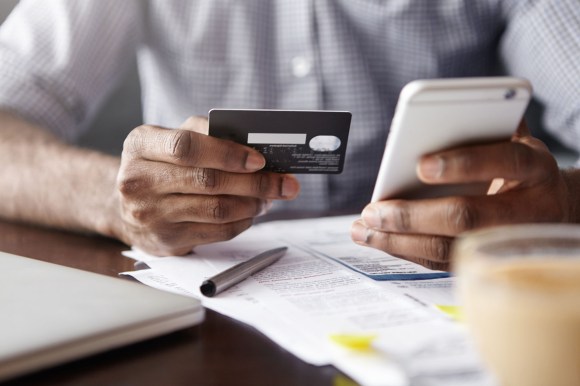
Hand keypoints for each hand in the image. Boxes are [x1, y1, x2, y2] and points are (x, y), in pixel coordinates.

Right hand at [113, 116, 299, 254]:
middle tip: (283, 182)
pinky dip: (242, 221)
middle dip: (255, 182)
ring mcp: (150, 214)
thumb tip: (255, 146)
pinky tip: (252, 211)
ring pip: (217, 209)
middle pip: (208, 181)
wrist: (128, 205)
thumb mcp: (171, 138)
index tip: (259, 159)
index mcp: (140, 144)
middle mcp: (138, 180)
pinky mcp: (167, 240)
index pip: (186, 147)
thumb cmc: (161, 165)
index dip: (227, 153)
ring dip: (253, 203)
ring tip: (269, 196)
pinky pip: (217, 231)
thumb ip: (206, 133)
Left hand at [351, 122, 570, 270]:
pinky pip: (441, 261)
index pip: (504, 160)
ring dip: (398, 241)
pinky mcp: (485, 260)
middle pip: (467, 216)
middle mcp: (527, 209)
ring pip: (449, 248)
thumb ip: (484, 125)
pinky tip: (379, 239)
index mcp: (534, 168)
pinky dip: (406, 251)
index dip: (463, 163)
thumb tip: (436, 113)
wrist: (554, 210)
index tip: (421, 164)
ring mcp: (505, 242)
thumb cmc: (520, 169)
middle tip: (373, 212)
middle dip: (413, 215)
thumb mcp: (514, 140)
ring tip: (362, 230)